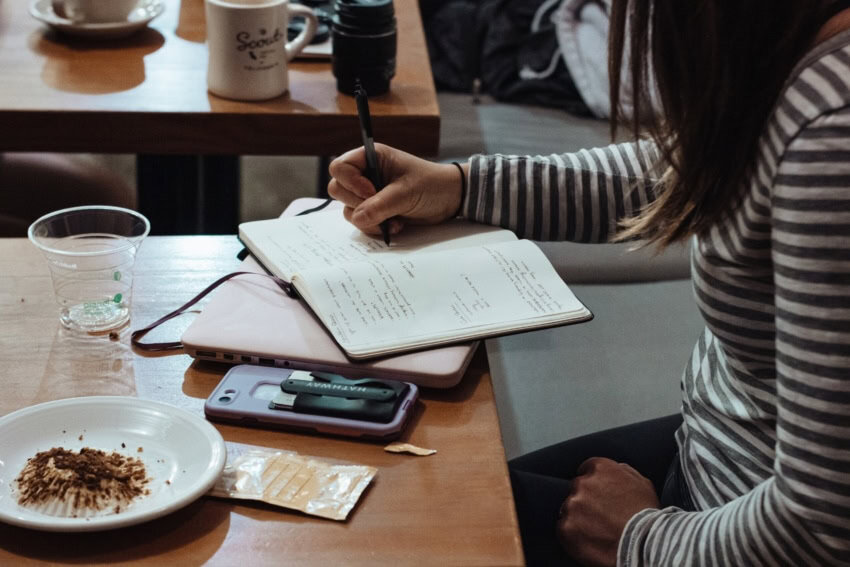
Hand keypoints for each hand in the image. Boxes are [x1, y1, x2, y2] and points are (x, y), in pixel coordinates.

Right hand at [327, 144, 463, 235]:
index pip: (340, 167)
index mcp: (371, 157)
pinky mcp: (374, 211)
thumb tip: (358, 218)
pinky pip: (361, 222)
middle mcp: (365, 174)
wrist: (449, 199)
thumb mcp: (406, 193)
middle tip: (382, 207)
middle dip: (358, 204)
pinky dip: (375, 227)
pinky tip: (396, 225)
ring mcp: (367, 194)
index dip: (350, 183)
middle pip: (338, 190)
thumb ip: (380, 205)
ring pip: (348, 209)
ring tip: (394, 220)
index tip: (371, 192)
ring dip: (369, 220)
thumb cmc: (431, 185)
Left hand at [558, 457, 658, 566]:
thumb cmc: (647, 516)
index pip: (586, 469)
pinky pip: (563, 528)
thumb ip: (624, 472)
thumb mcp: (642, 484)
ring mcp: (572, 505)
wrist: (644, 545)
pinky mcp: (565, 527)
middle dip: (585, 500)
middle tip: (600, 516)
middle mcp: (583, 483)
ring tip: (597, 530)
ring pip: (569, 509)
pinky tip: (589, 540)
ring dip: (578, 517)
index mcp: (600, 468)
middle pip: (577, 489)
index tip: (597, 494)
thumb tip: (616, 468)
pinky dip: (573, 534)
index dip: (593, 483)